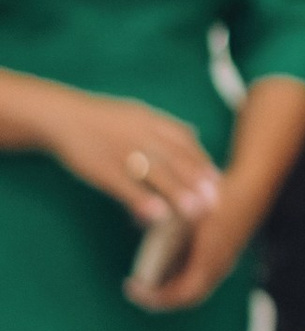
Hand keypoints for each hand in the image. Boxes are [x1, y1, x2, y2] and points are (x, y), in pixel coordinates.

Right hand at [41, 87, 222, 225]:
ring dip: (176, 193)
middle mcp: (142, 134)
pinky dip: (142, 200)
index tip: (216, 181)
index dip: (201, 162)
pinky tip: (156, 215)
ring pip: (155, 172)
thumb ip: (165, 127)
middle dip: (196, 181)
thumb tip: (193, 136)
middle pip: (175, 158)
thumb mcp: (137, 114)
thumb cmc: (103, 120)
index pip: (185, 141)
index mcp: (151, 120)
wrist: (62, 117)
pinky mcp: (102, 168)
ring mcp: (122, 151)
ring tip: (193, 213)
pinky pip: (126, 186)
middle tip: (214, 202)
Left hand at [125, 183, 255, 311]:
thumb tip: (137, 221)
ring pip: (196, 289)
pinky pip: (201, 278)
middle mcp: (218, 268)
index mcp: (209, 261)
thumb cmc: (219, 196)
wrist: (252, 187)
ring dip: (171, 290)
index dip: (154, 297)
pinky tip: (167, 266)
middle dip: (160, 298)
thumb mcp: (188, 207)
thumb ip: (166, 219)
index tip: (132, 287)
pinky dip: (181, 279)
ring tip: (148, 281)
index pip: (180, 294)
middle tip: (137, 289)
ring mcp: (224, 263)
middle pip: (187, 297)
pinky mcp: (225, 256)